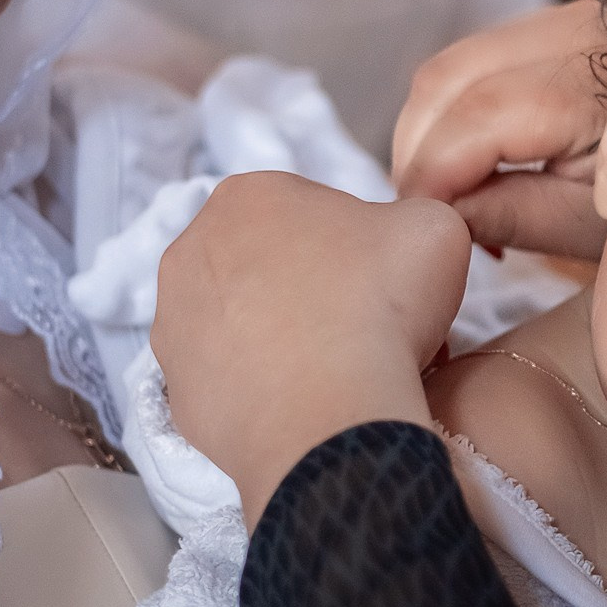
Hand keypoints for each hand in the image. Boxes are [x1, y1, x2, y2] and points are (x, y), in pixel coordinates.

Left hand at [153, 172, 472, 529]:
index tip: (382, 279)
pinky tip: (303, 400)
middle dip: (311, 285)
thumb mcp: (434, 227)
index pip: (313, 209)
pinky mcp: (174, 388)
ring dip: (282, 335)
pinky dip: (263, 386)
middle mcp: (192, 248)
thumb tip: (395, 242)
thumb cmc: (381, 304)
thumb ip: (413, 215)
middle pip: (270, 261)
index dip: (358, 244)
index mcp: (250, 193)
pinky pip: (230, 379)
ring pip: (244, 319)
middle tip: (363, 321)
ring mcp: (172, 322)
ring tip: (335, 367)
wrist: (332, 414)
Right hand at [391, 0, 606, 258]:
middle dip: (418, 149)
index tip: (422, 227)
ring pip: (457, 60)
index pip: (482, 116)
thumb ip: (518, 214)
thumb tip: (440, 213)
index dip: (431, 175)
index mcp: (601, 83)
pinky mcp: (567, 28)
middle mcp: (582, 32)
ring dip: (432, 128)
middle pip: (450, 75)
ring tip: (449, 195)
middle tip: (428, 216)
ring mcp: (573, 20)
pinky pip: (483, 57)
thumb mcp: (604, 225)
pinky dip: (458, 109)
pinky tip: (474, 162)